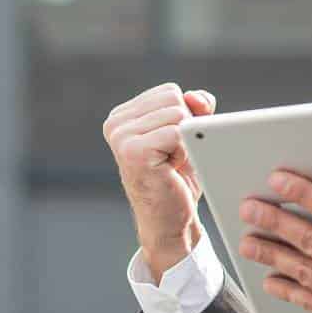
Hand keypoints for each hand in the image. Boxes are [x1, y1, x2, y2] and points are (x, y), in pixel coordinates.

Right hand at [103, 83, 215, 279]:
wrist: (170, 221)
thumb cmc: (177, 177)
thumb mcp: (187, 133)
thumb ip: (193, 106)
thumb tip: (196, 98)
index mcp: (123, 115)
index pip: (170, 91)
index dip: (184, 116)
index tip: (171, 145)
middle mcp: (116, 123)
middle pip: (175, 99)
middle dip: (185, 127)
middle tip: (172, 156)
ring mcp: (121, 137)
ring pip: (178, 114)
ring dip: (184, 141)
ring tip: (170, 162)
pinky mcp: (133, 151)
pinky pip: (177, 132)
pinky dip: (183, 152)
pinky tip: (170, 169)